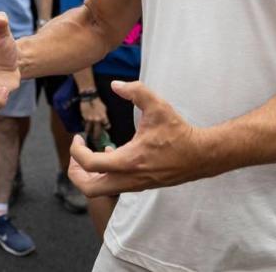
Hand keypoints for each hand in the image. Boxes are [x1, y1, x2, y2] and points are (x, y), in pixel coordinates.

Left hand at [68, 81, 199, 196]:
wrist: (201, 155)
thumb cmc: (178, 131)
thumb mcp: (158, 105)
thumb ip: (136, 90)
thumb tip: (115, 84)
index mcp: (128, 161)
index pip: (89, 165)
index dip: (76, 151)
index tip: (78, 137)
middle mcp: (129, 178)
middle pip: (89, 189)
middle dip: (75, 173)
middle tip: (77, 152)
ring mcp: (135, 185)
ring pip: (101, 191)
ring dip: (89, 175)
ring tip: (90, 154)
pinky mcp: (141, 185)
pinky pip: (114, 186)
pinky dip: (104, 175)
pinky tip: (112, 153)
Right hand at [79, 96, 109, 140]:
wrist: (89, 97)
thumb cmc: (97, 102)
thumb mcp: (104, 109)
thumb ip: (104, 117)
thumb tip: (104, 124)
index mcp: (103, 117)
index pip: (107, 126)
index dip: (106, 128)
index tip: (105, 129)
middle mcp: (97, 120)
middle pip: (97, 132)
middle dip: (97, 138)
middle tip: (97, 142)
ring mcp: (89, 120)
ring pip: (89, 131)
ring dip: (89, 134)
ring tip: (89, 139)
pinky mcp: (84, 119)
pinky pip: (84, 126)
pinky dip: (85, 128)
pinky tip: (85, 131)